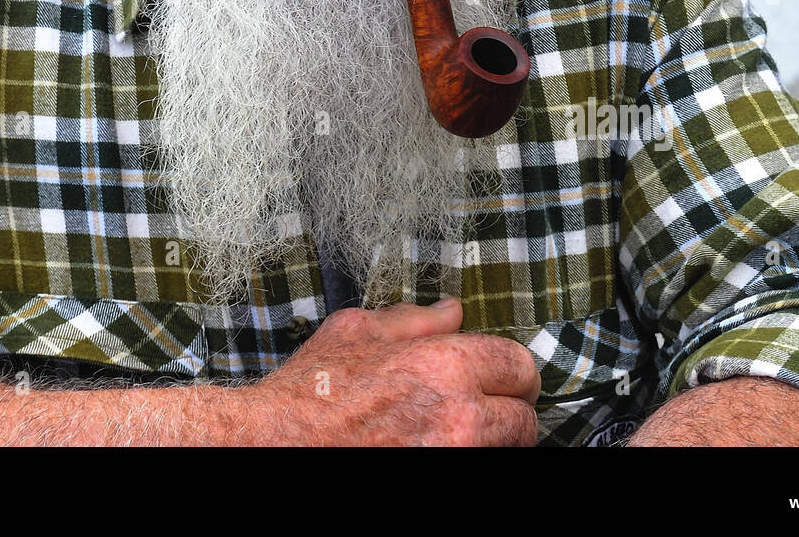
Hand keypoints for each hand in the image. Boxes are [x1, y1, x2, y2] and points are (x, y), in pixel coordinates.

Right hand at [243, 297, 541, 445]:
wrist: (274, 449)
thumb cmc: (310, 395)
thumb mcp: (356, 333)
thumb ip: (414, 319)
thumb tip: (453, 310)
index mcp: (444, 366)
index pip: (519, 365)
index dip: (512, 371)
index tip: (502, 379)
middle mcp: (458, 418)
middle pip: (524, 420)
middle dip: (508, 413)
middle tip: (483, 411)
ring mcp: (452, 459)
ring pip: (505, 453)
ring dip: (490, 443)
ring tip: (453, 434)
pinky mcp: (441, 487)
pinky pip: (476, 471)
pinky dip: (465, 460)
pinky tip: (435, 450)